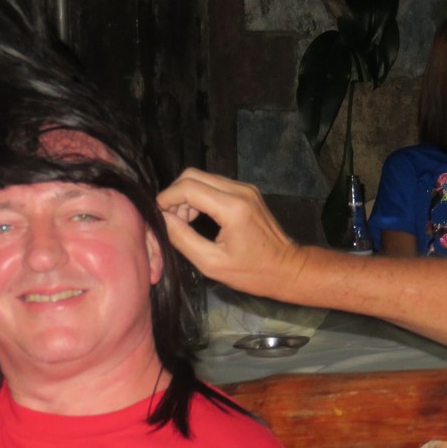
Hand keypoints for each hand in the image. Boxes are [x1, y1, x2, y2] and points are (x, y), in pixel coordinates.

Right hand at [156, 168, 299, 296]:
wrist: (288, 268)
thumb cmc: (251, 272)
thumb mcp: (211, 263)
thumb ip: (182, 238)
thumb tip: (162, 218)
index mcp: (232, 209)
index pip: (188, 187)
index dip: (167, 198)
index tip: (158, 215)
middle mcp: (239, 191)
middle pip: (193, 175)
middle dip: (175, 194)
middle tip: (172, 219)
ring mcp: (245, 188)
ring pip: (202, 177)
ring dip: (186, 195)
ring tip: (184, 221)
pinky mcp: (246, 191)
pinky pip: (213, 183)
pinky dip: (199, 196)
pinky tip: (198, 217)